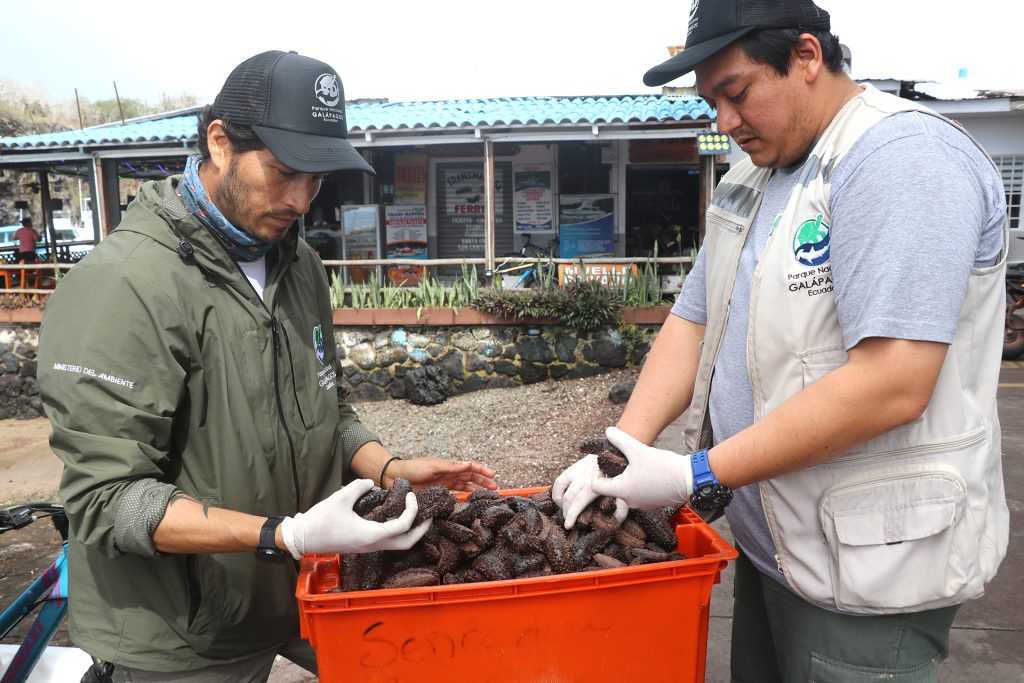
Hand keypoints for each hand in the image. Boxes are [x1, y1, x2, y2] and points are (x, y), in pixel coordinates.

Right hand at [279, 479, 430, 558]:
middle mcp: (373, 545)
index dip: (412, 510)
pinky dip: (399, 532)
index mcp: (371, 535)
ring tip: (417, 515)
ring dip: (411, 532)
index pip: (402, 526)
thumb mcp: (340, 497)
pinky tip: (397, 518)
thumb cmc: (320, 519)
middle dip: (421, 529)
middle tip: (428, 514)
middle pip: (407, 543)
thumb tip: (371, 483)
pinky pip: (389, 542)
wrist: (303, 538)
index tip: (410, 495)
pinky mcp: (364, 546)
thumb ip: (359, 487)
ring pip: (399, 545)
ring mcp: (369, 548)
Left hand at [389, 457, 496, 492]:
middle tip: (495, 488)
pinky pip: (455, 494)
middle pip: (470, 477)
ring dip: (476, 489)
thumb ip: (451, 467)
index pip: (469, 467)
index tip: (493, 475)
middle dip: (483, 481)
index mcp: (449, 466)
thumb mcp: (433, 466)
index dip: (482, 470)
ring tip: (487, 494)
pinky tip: (470, 500)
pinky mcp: (439, 492)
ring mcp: (444, 483)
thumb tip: (467, 464)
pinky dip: (463, 496)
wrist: (397, 478)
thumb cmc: (413, 468)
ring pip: (465, 485)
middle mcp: (449, 474)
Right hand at [551, 453, 627, 528]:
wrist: (630, 458)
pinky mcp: (581, 460)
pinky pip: (562, 476)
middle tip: (568, 519)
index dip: (572, 514)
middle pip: (569, 494)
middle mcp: (588, 471)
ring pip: (561, 483)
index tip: (568, 525)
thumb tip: (612, 522)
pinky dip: (558, 488)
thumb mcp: (628, 496)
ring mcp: (583, 464)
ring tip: (563, 508)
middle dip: (566, 510)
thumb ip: (620, 510)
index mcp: (598, 481)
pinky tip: (562, 497)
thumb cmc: (629, 480)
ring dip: (559, 499)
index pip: (579, 500)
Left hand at [590, 426, 693, 508]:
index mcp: (623, 490)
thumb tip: (608, 431)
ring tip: (634, 465)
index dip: (596, 473)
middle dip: (613, 474)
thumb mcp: (637, 449)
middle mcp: (630, 501)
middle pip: (611, 489)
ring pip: (626, 491)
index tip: (603, 463)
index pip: (596, 487)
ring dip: (626, 478)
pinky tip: (646, 472)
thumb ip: (620, 440)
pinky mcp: (653, 503)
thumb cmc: (663, 466)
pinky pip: (638, 494)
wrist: (689, 479)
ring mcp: (642, 504)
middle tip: (619, 461)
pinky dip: (637, 484)